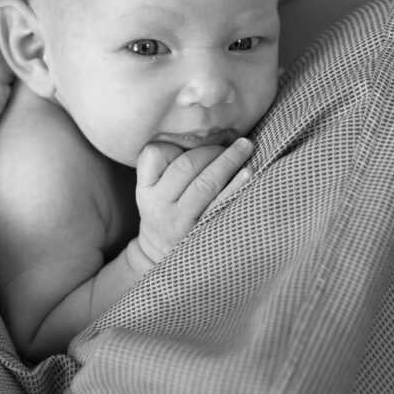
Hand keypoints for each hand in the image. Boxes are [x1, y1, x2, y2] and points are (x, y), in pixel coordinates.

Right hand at [134, 138, 253, 264]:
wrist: (161, 258)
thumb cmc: (164, 213)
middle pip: (185, 166)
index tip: (192, 144)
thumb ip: (166, 166)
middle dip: (211, 149)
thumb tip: (205, 136)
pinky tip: (249, 172)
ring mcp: (181, 221)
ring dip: (228, 161)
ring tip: (246, 147)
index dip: (175, 143)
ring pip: (205, 183)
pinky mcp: (202, 232)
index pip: (154, 155)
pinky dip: (236, 185)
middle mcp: (159, 205)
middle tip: (230, 144)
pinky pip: (220, 205)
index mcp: (145, 190)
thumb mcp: (151, 191)